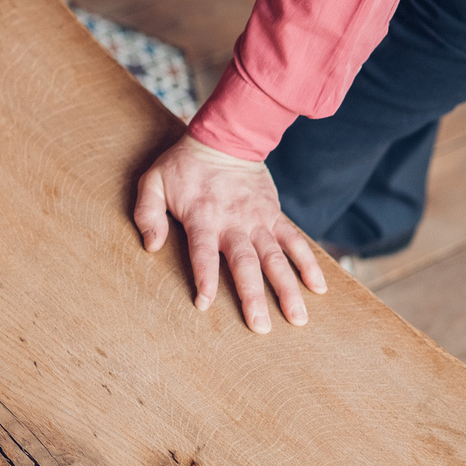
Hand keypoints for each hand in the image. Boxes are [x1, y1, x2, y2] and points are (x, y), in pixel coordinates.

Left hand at [132, 134, 328, 333]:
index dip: (205, 278)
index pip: (203, 253)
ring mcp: (258, 220)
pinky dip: (307, 263)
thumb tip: (151, 246)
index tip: (205, 304)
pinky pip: (295, 241)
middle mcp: (233, 223)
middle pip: (245, 263)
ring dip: (287, 288)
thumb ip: (147, 213)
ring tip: (298, 318)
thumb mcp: (152, 182)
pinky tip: (318, 288)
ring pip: (275, 258)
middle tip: (261, 327)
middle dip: (254, 296)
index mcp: (202, 218)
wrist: (225, 138)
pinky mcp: (275, 215)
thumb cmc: (183, 166)